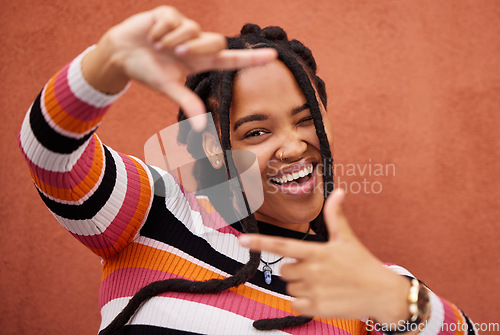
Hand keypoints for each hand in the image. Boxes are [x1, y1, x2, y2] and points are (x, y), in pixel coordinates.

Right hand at [82, 6, 276, 129]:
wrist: (120, 54)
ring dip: (174, 40)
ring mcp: (184, 28)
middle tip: (175, 53)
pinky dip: (160, 30)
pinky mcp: (170, 15)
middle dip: (195, 48)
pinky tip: (151, 35)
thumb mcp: (167, 87)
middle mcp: (196, 44)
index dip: (251, 59)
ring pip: (193, 30)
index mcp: (200, 62)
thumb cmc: (147, 71)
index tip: (273, 56)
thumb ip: (186, 102)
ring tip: (157, 46)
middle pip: (216, 41)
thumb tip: (200, 126)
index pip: (231, 60)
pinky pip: (173, 19)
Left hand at [239, 189, 410, 323]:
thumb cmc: (363, 264)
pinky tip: (320, 296)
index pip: (282, 245)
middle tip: (316, 269)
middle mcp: (312, 270)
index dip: (259, 242)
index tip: (241, 240)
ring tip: (322, 283)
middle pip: (284, 269)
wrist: (383, 293)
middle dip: (295, 269)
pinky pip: (295, 304)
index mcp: (317, 251)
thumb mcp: (348, 239)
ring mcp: (314, 290)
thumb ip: (336, 217)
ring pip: (290, 287)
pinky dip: (304, 302)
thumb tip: (338, 192)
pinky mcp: (317, 308)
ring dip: (300, 285)